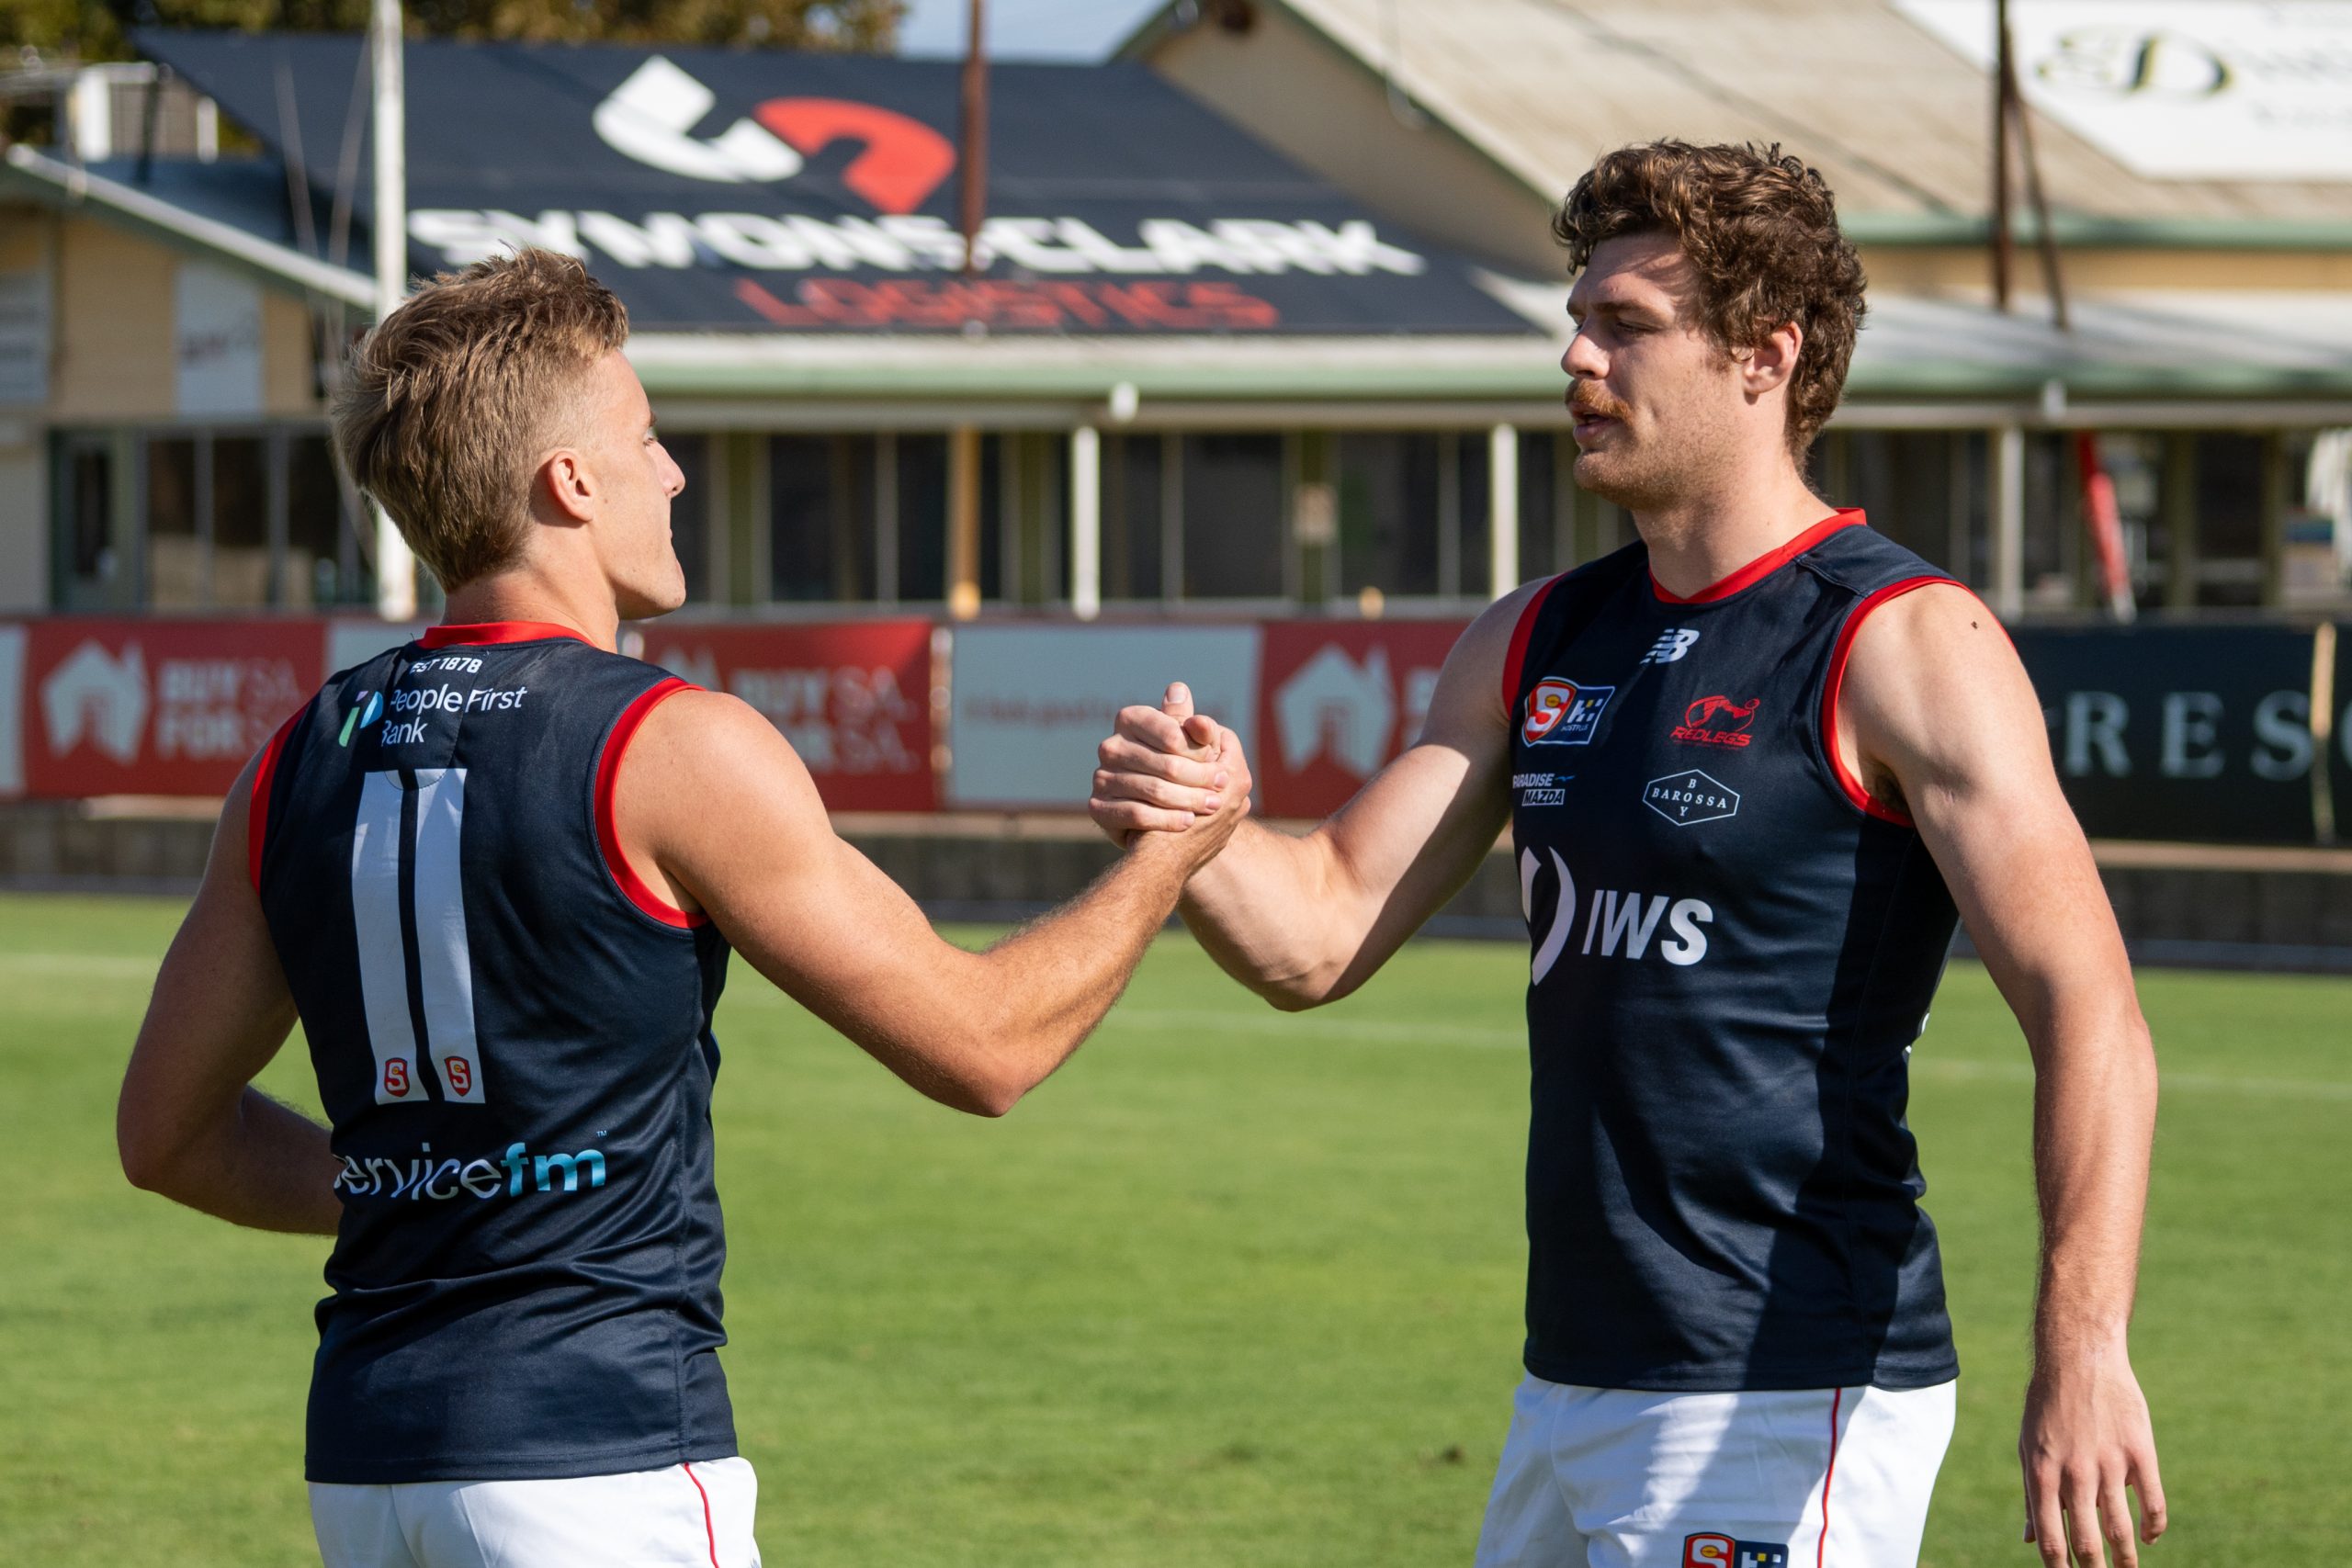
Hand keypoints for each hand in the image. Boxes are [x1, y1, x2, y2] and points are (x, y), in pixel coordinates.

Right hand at [1090, 682, 1254, 844]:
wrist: (1157, 820)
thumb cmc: (1181, 771)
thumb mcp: (1192, 748)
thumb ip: (1192, 725)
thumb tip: (1178, 690)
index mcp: (1130, 719)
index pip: (1169, 732)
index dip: (1197, 750)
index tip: (1221, 764)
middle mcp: (1111, 746)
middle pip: (1165, 763)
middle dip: (1198, 777)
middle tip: (1222, 788)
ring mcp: (1101, 777)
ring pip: (1152, 788)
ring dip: (1188, 799)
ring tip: (1212, 805)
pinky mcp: (1098, 807)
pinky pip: (1135, 813)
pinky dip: (1166, 819)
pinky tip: (1188, 822)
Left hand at [2020, 1346, 2166, 1566]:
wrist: (2079, 1356)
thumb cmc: (2047, 1405)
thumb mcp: (2028, 1446)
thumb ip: (2032, 1495)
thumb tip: (2030, 1541)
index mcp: (2042, 1473)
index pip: (2051, 1540)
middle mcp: (2075, 1473)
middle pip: (2088, 1542)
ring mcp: (2109, 1463)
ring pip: (2122, 1529)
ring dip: (2126, 1558)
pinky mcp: (2139, 1451)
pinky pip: (2153, 1503)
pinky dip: (2153, 1527)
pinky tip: (2149, 1537)